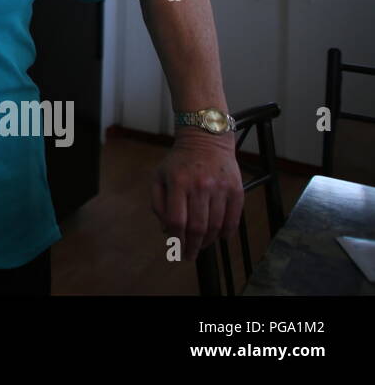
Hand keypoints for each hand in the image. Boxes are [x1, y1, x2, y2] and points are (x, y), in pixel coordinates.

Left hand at [152, 130, 243, 257]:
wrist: (206, 139)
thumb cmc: (178, 162)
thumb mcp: (159, 177)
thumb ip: (158, 203)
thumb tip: (166, 230)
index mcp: (178, 183)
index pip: (177, 220)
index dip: (176, 239)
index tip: (175, 249)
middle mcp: (200, 185)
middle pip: (197, 227)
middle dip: (192, 246)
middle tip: (189, 256)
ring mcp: (220, 187)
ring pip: (216, 225)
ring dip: (209, 242)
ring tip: (202, 246)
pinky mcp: (236, 189)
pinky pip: (233, 218)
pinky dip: (227, 232)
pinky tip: (221, 238)